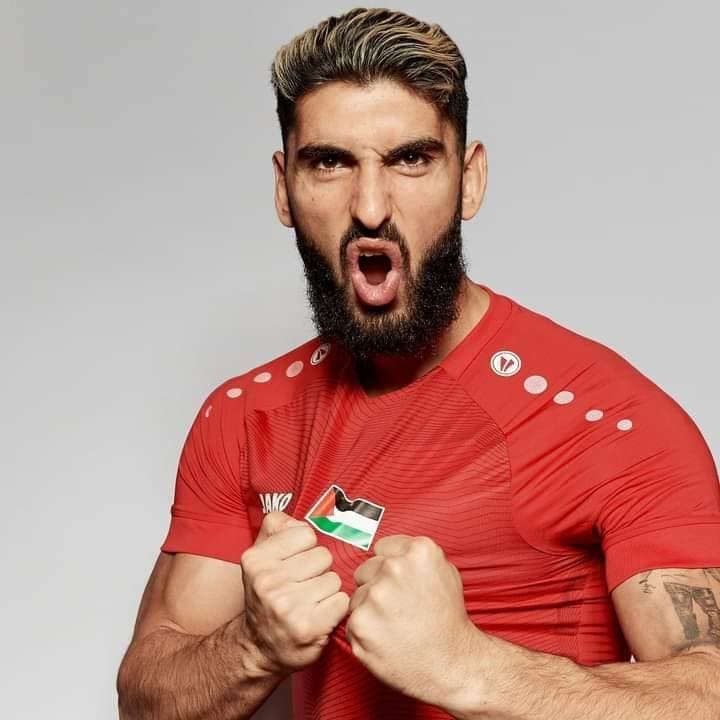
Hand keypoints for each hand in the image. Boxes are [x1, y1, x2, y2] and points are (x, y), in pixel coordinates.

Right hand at [240, 511, 349, 673]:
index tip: (295, 565)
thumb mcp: (261, 556)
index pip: (306, 534)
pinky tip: (320, 616)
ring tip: (311, 602)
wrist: (258, 648)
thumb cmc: (268, 595)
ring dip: (328, 591)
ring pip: (334, 579)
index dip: (305, 549)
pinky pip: (342, 601)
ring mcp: (286, 606)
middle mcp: (267, 582)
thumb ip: (277, 527)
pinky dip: (336, 609)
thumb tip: (299, 519)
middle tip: (304, 587)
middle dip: (319, 571)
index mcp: (255, 560)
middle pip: (323, 556)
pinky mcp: (307, 628)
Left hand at [346, 535, 477, 705]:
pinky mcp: (361, 622)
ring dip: (369, 610)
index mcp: (418, 551)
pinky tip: (386, 639)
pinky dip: (365, 632)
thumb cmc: (449, 622)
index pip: (381, 548)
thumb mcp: (445, 572)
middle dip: (376, 587)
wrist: (453, 665)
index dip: (388, 568)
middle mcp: (394, 568)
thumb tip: (391, 551)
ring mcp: (376, 595)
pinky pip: (352, 621)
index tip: (399, 584)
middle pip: (365, 570)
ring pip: (357, 596)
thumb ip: (416, 556)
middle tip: (398, 609)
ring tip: (395, 626)